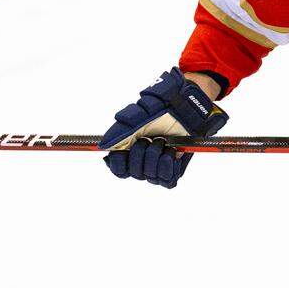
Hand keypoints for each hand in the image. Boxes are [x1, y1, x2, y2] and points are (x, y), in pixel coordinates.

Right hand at [100, 68, 227, 187]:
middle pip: (133, 172)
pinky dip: (168, 164)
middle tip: (149, 138)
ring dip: (155, 155)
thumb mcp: (137, 116)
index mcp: (130, 150)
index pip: (118, 169)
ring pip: (150, 175)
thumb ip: (119, 131)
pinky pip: (166, 180)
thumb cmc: (161, 109)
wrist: (186, 107)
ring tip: (163, 140)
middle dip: (140, 153)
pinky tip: (171, 151)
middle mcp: (143, 161)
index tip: (122, 151)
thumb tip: (103, 145)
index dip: (118, 163)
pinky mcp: (173, 170)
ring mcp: (158, 167)